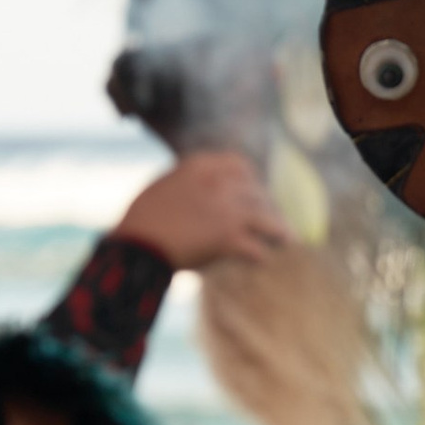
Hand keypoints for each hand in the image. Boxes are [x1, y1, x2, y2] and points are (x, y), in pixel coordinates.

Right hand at [112, 150, 289, 270]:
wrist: (137, 245)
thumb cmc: (142, 219)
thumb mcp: (164, 184)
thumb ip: (189, 180)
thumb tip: (205, 184)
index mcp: (201, 165)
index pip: (240, 165)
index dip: (251, 178)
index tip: (255, 189)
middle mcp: (219, 183)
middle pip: (256, 193)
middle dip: (266, 207)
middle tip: (272, 219)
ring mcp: (227, 210)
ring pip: (266, 219)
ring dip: (278, 230)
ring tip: (287, 239)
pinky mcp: (229, 238)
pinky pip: (256, 247)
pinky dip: (261, 255)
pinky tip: (262, 259)